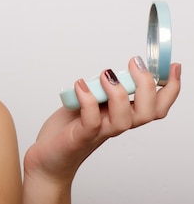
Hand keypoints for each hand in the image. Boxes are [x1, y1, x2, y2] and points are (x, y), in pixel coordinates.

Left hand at [24, 57, 180, 184]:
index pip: (155, 106)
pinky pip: (91, 121)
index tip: (173, 67)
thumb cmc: (67, 130)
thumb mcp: (88, 102)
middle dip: (147, 85)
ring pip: (125, 119)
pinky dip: (88, 101)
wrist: (48, 158)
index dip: (169, 88)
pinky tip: (80, 85)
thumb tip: (111, 71)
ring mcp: (99, 132)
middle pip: (147, 112)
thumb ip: (101, 89)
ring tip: (105, 74)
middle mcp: (114, 125)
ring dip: (119, 93)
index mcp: (121, 115)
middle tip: (135, 63)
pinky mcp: (80, 137)